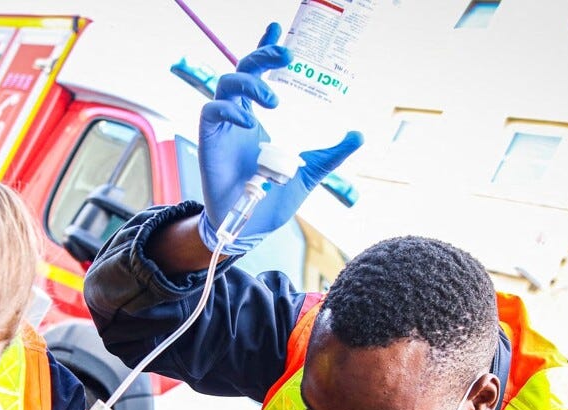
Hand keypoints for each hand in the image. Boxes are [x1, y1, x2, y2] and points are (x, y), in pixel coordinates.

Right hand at [197, 22, 362, 253]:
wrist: (250, 224)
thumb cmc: (273, 196)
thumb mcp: (309, 172)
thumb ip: (331, 154)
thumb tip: (358, 135)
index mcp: (260, 116)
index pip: (261, 74)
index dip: (266, 49)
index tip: (278, 28)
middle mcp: (240, 115)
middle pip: (244, 69)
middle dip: (263, 55)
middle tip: (287, 57)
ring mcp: (223, 126)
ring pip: (226, 84)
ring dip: (251, 83)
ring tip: (274, 100)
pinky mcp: (209, 140)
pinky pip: (212, 112)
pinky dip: (230, 110)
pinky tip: (248, 120)